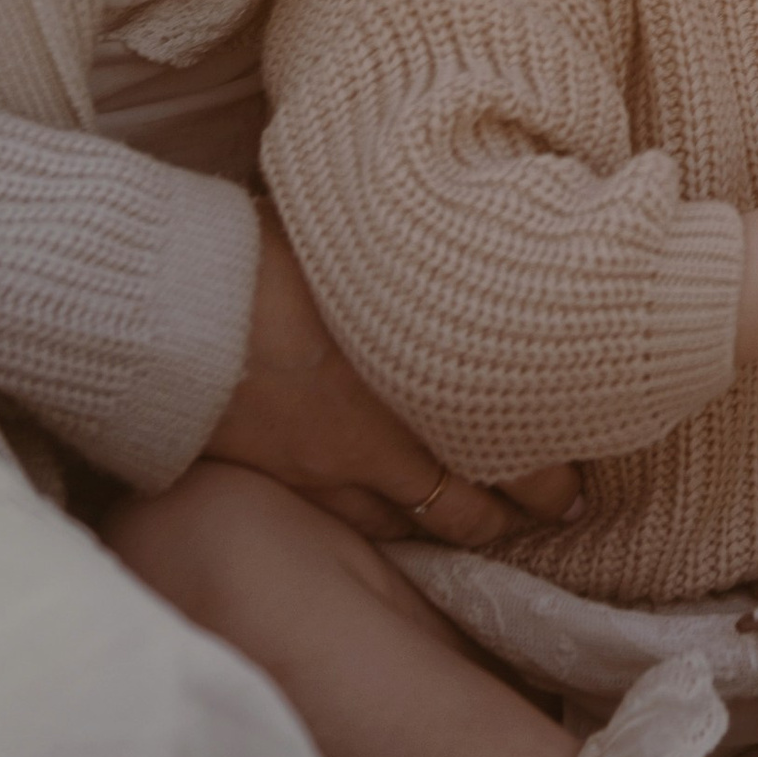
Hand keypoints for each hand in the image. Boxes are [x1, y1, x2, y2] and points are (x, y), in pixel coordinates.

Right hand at [207, 224, 580, 545]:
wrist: (179, 307)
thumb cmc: (272, 254)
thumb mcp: (369, 246)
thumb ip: (425, 265)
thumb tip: (471, 225)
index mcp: (422, 379)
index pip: (507, 450)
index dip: (548, 476)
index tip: (578, 479)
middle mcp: (386, 439)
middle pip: (468, 503)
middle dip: (516, 514)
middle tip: (556, 513)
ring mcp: (331, 469)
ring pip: (412, 523)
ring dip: (456, 529)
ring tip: (492, 530)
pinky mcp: (284, 480)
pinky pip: (352, 524)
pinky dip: (389, 531)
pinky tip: (403, 526)